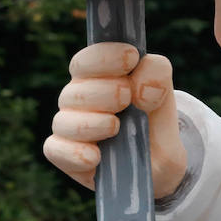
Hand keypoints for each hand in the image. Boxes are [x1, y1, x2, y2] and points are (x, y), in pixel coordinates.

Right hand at [43, 43, 186, 196]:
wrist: (160, 163)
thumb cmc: (154, 121)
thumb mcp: (164, 95)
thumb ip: (157, 76)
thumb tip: (136, 86)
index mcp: (97, 77)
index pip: (86, 61)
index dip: (105, 57)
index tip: (131, 58)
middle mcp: (79, 99)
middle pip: (75, 90)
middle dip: (104, 91)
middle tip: (127, 98)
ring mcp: (70, 128)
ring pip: (63, 121)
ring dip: (90, 123)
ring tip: (114, 127)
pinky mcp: (66, 155)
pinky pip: (56, 150)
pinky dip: (74, 154)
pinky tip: (95, 157)